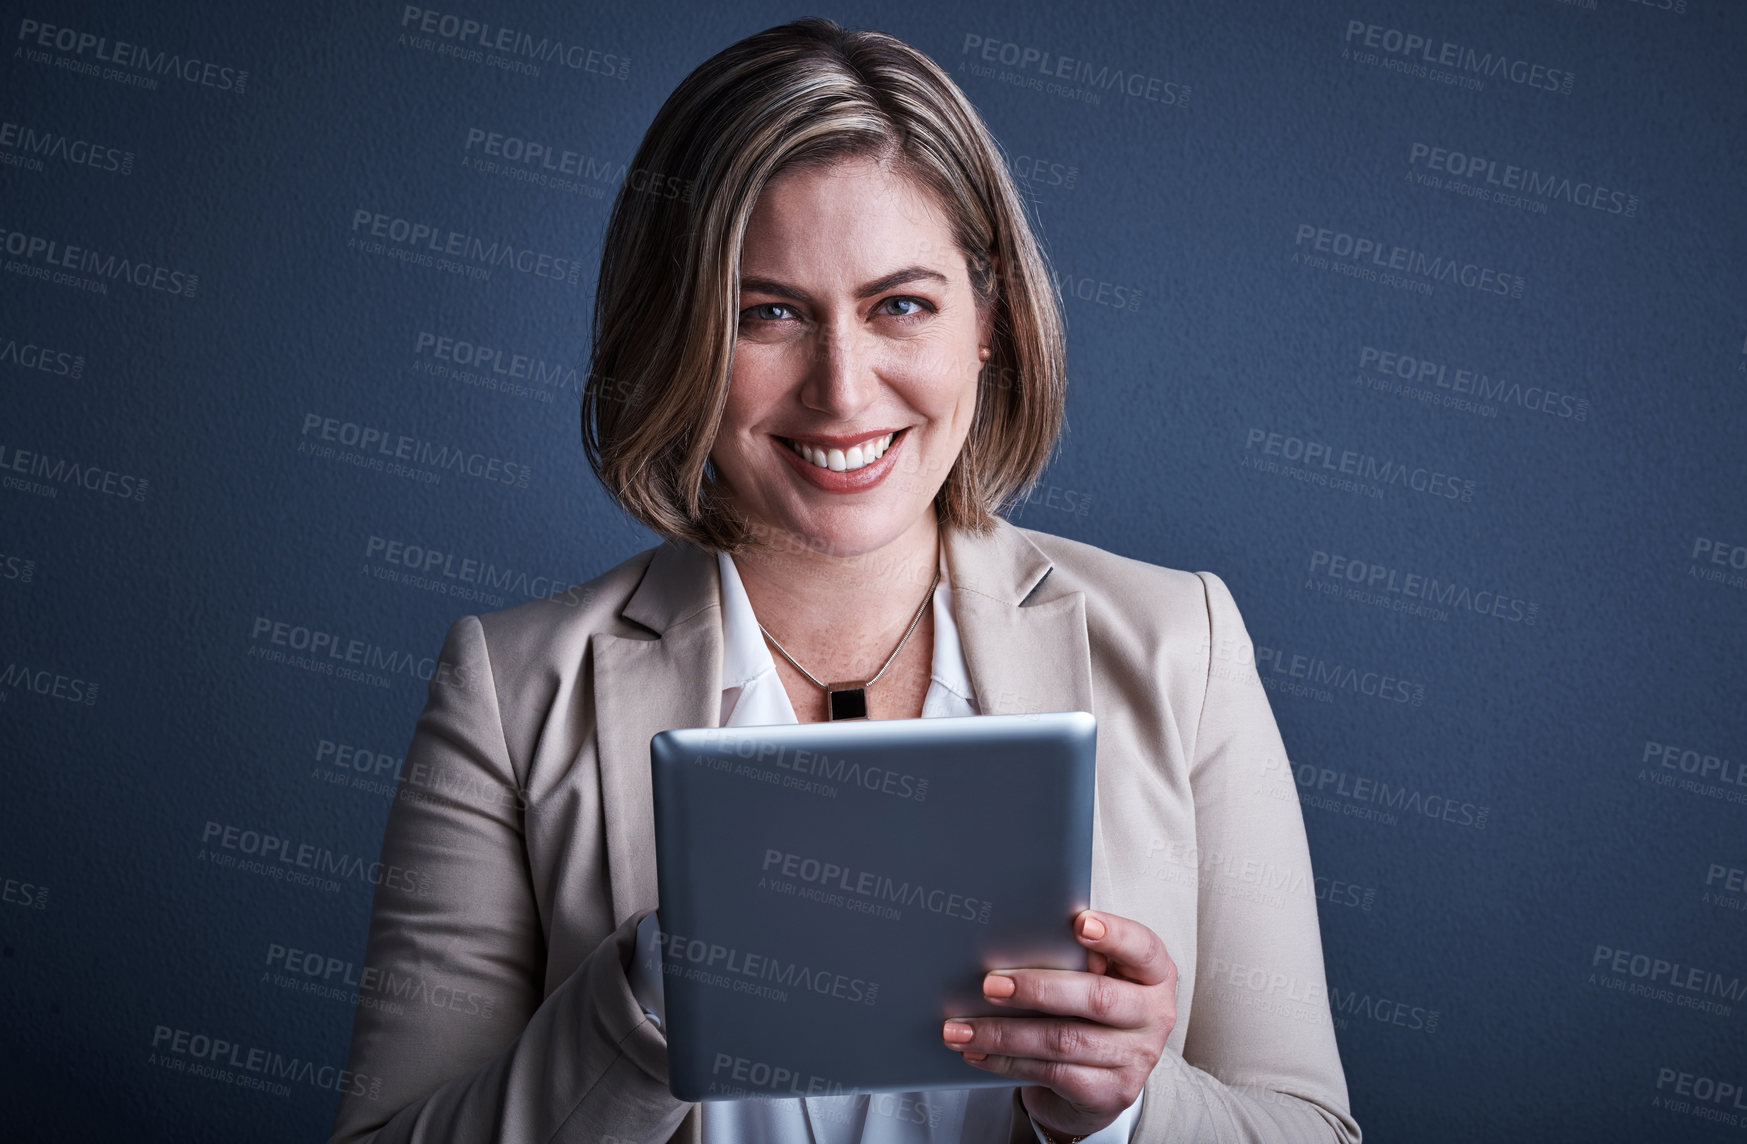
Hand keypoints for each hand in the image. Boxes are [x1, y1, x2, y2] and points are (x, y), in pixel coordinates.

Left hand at [940, 910, 1176, 1138]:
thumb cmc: (1089, 1010)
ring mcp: (1136, 1057)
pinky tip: (978, 1052)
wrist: (1100, 1080)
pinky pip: (1052, 1073)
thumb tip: (1011, 938)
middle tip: (989, 985)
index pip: (1143, 948)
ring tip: (961, 1027)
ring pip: (1064, 1040)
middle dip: (1037, 989)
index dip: (1114, 935)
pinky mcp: (1111, 1092)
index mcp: (1154, 973)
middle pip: (1096, 997)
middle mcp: (1154, 1014)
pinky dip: (1007, 1061)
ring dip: (1004, 1033)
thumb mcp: (1093, 977)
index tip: (1078, 923)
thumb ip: (1072, 957)